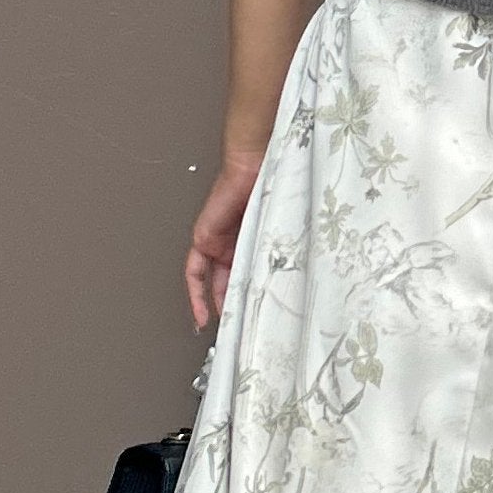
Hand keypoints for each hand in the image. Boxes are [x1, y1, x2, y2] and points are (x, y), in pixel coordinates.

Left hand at [185, 146, 266, 329]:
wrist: (254, 164)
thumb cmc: (275, 184)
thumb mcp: (282, 227)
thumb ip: (283, 250)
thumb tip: (297, 280)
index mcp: (254, 239)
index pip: (249, 273)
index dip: (249, 296)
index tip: (255, 317)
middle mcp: (235, 243)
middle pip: (231, 282)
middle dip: (235, 306)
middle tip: (241, 328)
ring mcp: (218, 241)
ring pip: (214, 280)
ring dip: (216, 303)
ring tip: (224, 326)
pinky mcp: (204, 238)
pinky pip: (195, 271)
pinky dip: (196, 290)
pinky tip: (201, 310)